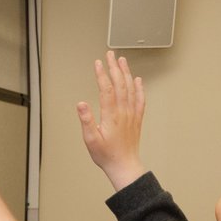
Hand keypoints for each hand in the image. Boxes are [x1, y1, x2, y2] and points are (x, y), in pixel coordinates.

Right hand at [76, 51, 146, 190]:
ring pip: (130, 88)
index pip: (106, 89)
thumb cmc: (106, 155)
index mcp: (111, 115)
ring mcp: (131, 114)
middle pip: (119, 84)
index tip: (98, 63)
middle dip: (114, 67)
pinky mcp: (136, 119)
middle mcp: (123, 112)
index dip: (101, 74)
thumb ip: (86, 120)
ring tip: (122, 61)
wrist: (124, 165)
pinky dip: (139, 88)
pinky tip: (138, 80)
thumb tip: (81, 104)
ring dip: (126, 73)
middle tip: (110, 55)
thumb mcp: (90, 140)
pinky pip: (140, 99)